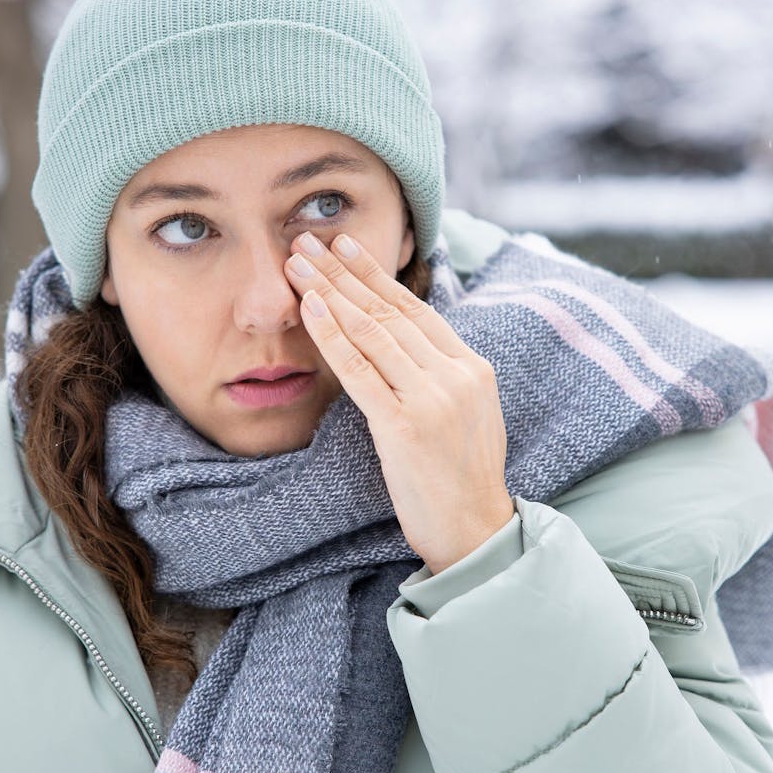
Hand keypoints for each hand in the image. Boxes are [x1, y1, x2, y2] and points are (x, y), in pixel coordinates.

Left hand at [285, 231, 513, 574]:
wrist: (475, 530)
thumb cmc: (462, 478)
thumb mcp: (468, 414)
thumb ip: (443, 376)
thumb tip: (406, 344)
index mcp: (473, 368)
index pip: (416, 309)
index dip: (375, 275)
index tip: (344, 247)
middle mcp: (455, 375)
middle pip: (389, 312)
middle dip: (343, 272)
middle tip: (307, 242)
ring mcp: (432, 399)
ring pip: (373, 332)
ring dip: (330, 292)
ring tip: (297, 265)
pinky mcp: (404, 426)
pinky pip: (360, 371)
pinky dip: (332, 335)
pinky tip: (310, 308)